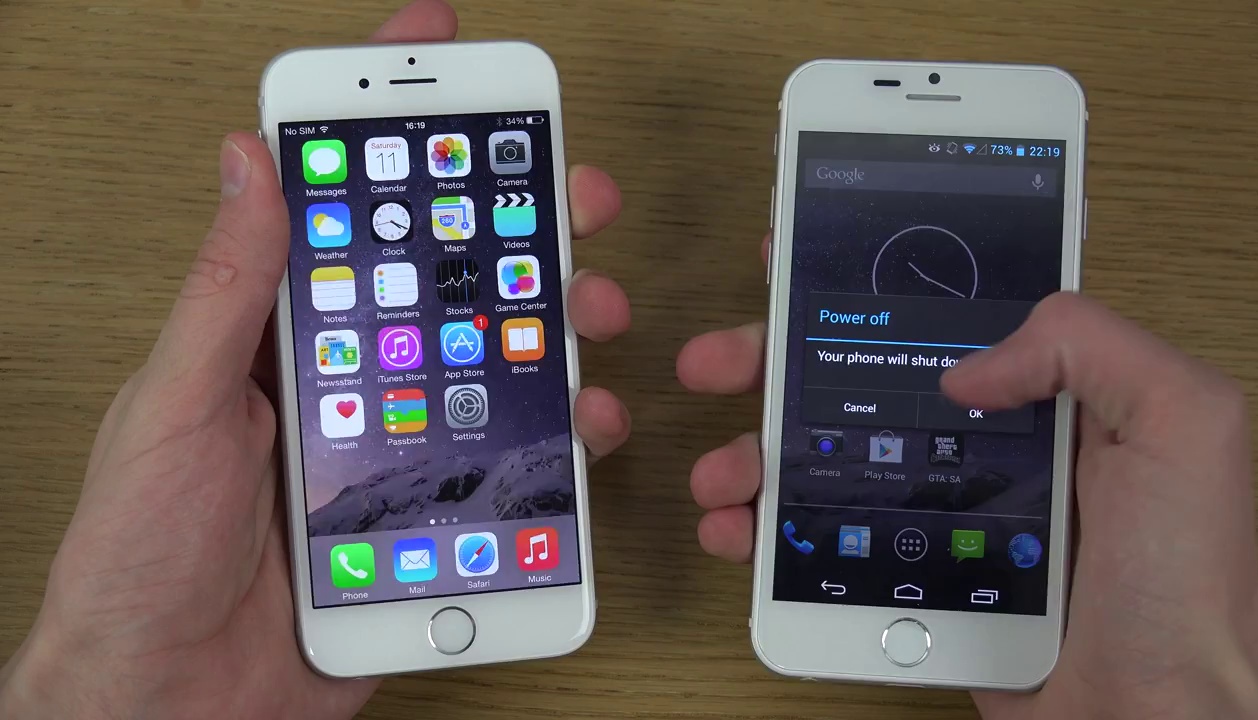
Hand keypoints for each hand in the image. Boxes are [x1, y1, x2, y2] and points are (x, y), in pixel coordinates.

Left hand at [0, 3, 630, 717]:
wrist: (171, 707)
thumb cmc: (143, 557)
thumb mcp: (176, 406)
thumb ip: (225, 292)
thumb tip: (244, 161)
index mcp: (277, 336)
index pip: (341, 211)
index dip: (388, 128)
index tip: (438, 61)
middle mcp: (347, 380)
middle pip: (443, 281)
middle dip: (514, 226)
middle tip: (572, 193)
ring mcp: (394, 447)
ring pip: (493, 365)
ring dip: (556, 329)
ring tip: (596, 312)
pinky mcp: (430, 518)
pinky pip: (510, 466)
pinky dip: (562, 443)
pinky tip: (587, 430)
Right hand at [679, 256, 1257, 715]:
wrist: (1152, 716)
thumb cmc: (1183, 577)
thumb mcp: (1180, 421)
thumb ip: (1090, 344)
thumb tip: (963, 368)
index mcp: (1036, 392)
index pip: (931, 314)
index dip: (856, 286)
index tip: (788, 263)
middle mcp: (976, 442)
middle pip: (849, 382)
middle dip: (769, 362)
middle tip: (711, 362)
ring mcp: (933, 512)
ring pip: (818, 462)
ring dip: (750, 453)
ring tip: (718, 472)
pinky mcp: (904, 579)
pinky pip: (817, 544)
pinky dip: (762, 534)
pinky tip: (735, 534)